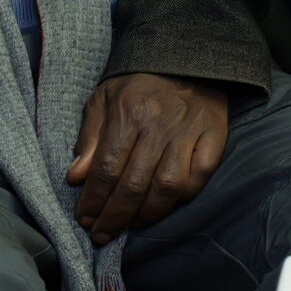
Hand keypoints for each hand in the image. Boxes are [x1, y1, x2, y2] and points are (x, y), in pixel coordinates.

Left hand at [66, 73, 229, 243]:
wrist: (187, 56)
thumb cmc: (139, 82)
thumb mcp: (104, 98)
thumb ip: (89, 137)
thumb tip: (76, 177)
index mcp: (129, 112)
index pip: (107, 168)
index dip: (93, 200)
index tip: (84, 219)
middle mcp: (160, 124)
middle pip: (135, 184)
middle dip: (115, 216)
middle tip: (102, 234)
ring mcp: (190, 132)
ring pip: (168, 187)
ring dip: (147, 214)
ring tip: (131, 224)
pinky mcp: (214, 135)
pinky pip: (199, 177)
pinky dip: (183, 197)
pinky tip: (165, 204)